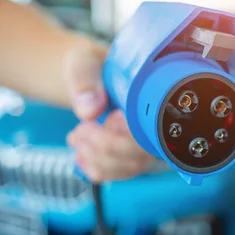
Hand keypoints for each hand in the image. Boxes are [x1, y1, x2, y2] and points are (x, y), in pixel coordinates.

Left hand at [62, 44, 155, 181]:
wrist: (87, 74)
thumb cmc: (92, 65)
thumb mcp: (84, 62)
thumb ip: (85, 81)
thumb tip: (90, 110)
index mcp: (156, 96)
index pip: (156, 128)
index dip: (132, 132)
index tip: (110, 119)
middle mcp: (158, 123)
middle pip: (142, 152)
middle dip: (105, 145)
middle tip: (80, 128)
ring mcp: (147, 142)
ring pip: (131, 166)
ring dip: (98, 158)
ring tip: (76, 138)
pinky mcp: (132, 154)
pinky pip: (121, 172)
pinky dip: (97, 168)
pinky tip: (80, 156)